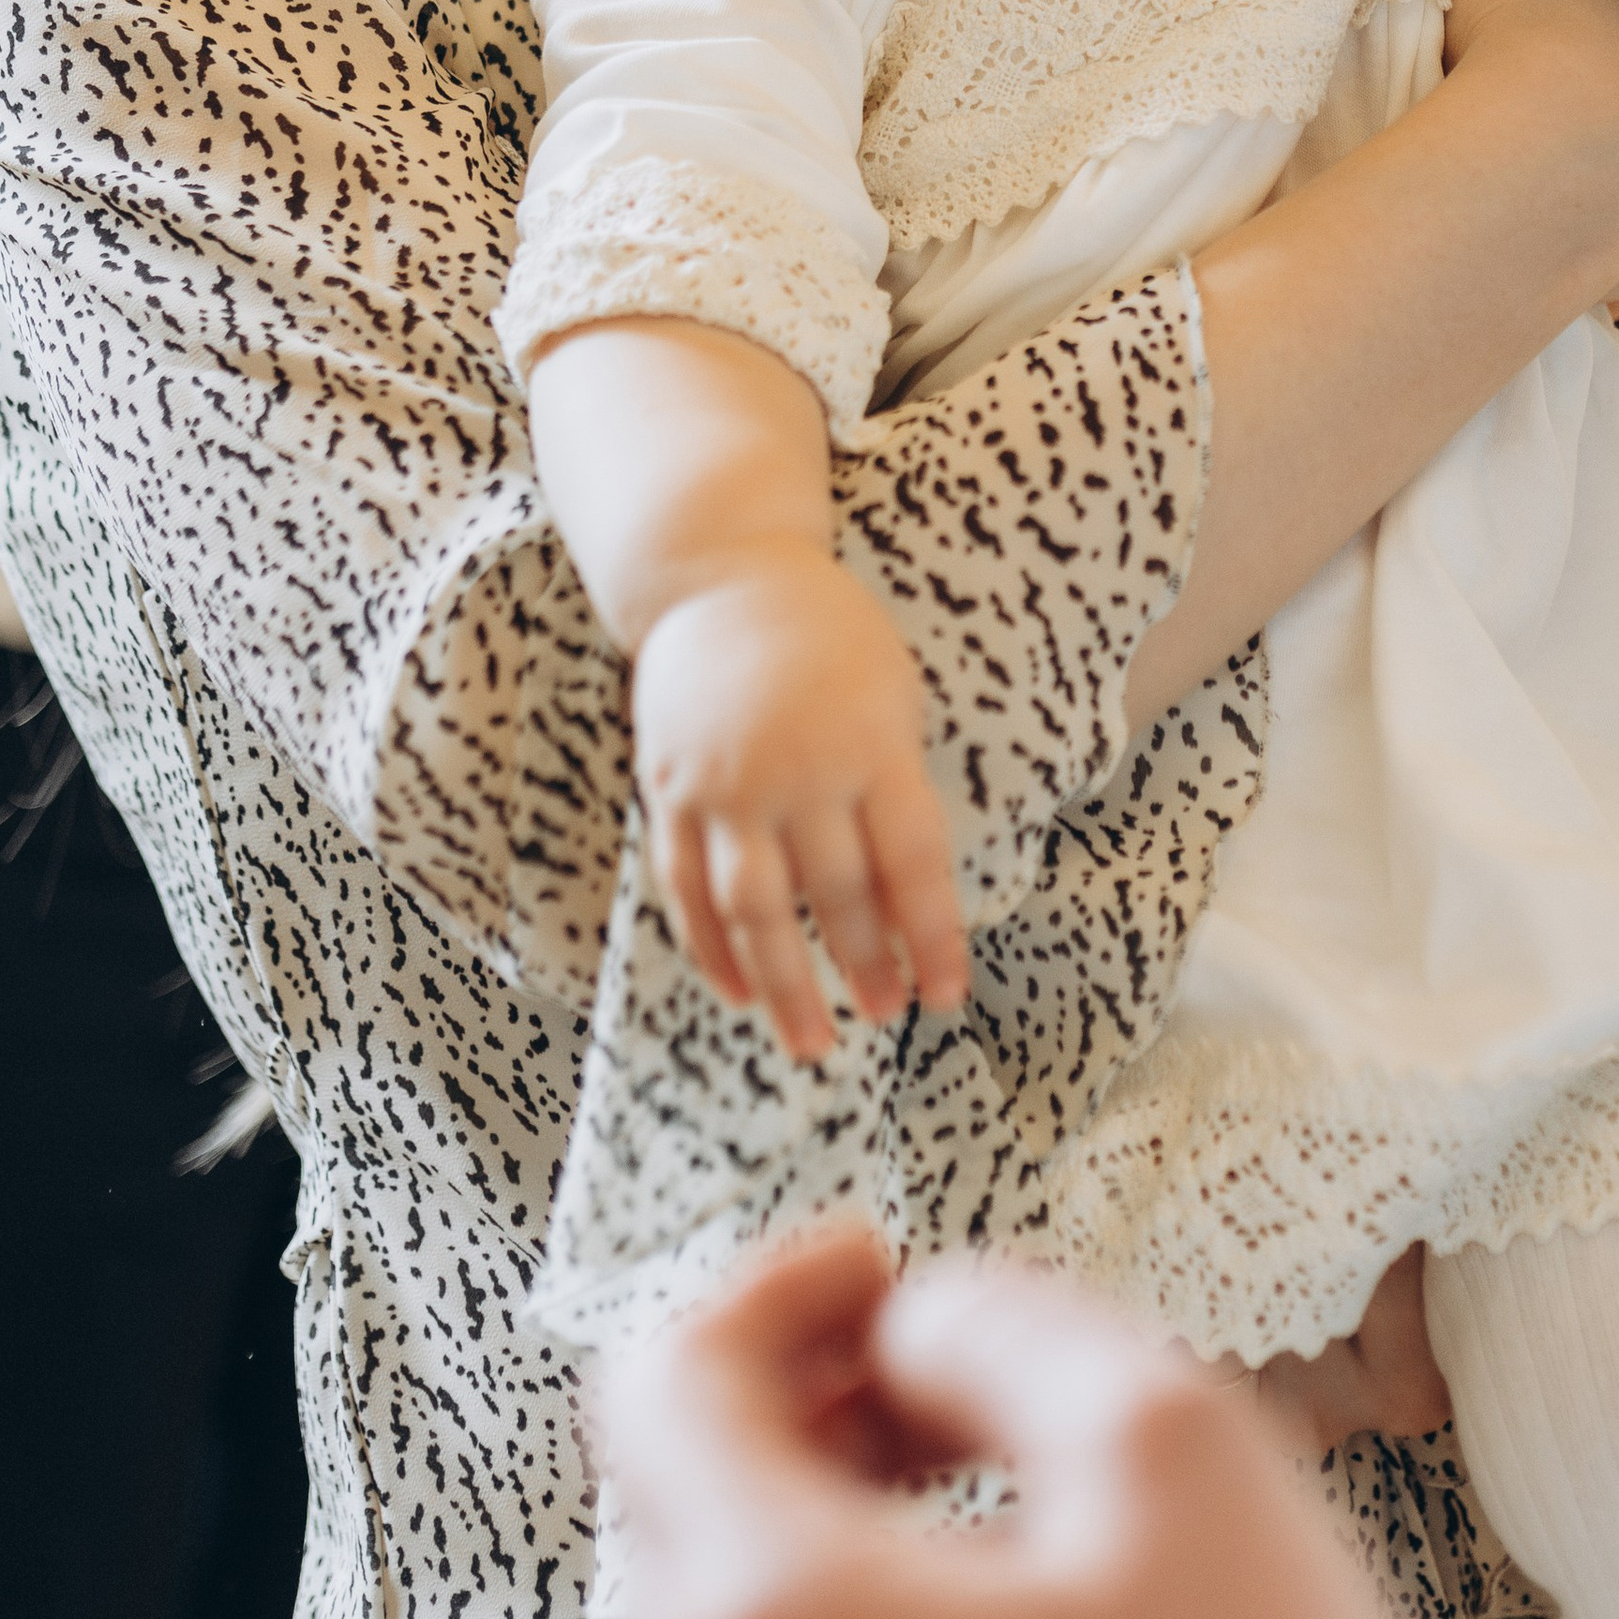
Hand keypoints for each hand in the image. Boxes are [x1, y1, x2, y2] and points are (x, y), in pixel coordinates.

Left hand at [604, 1224, 1438, 1618]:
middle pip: (683, 1505)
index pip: (663, 1382)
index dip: (775, 1285)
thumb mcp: (1173, 1453)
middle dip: (807, 1401)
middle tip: (937, 1375)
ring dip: (828, 1522)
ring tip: (983, 1502)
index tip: (873, 1263)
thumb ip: (1012, 1325)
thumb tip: (922, 1328)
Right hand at [636, 545, 970, 1059]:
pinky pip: (688, 889)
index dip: (930, 937)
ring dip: (786, 986)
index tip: (946, 996)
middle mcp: (796, 771)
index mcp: (869, 743)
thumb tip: (903, 898)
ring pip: (755, 910)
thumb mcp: (890, 691)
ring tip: (813, 1042)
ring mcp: (726, 785)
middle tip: (885, 1016)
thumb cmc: (827, 637)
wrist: (719, 576)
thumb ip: (894, 785)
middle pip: (835, 894)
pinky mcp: (671, 792)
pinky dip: (713, 949)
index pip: (910, 864)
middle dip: (865, 965)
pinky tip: (740, 994)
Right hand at [1441, 0, 1618, 315]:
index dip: (1585, 4)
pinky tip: (1535, 260)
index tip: (1541, 5)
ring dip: (1584, 186)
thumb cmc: (1527, 10)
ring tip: (1520, 185)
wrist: (1553, 156)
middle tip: (1519, 99)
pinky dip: (1577, 261)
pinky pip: (1605, 263)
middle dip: (1592, 100)